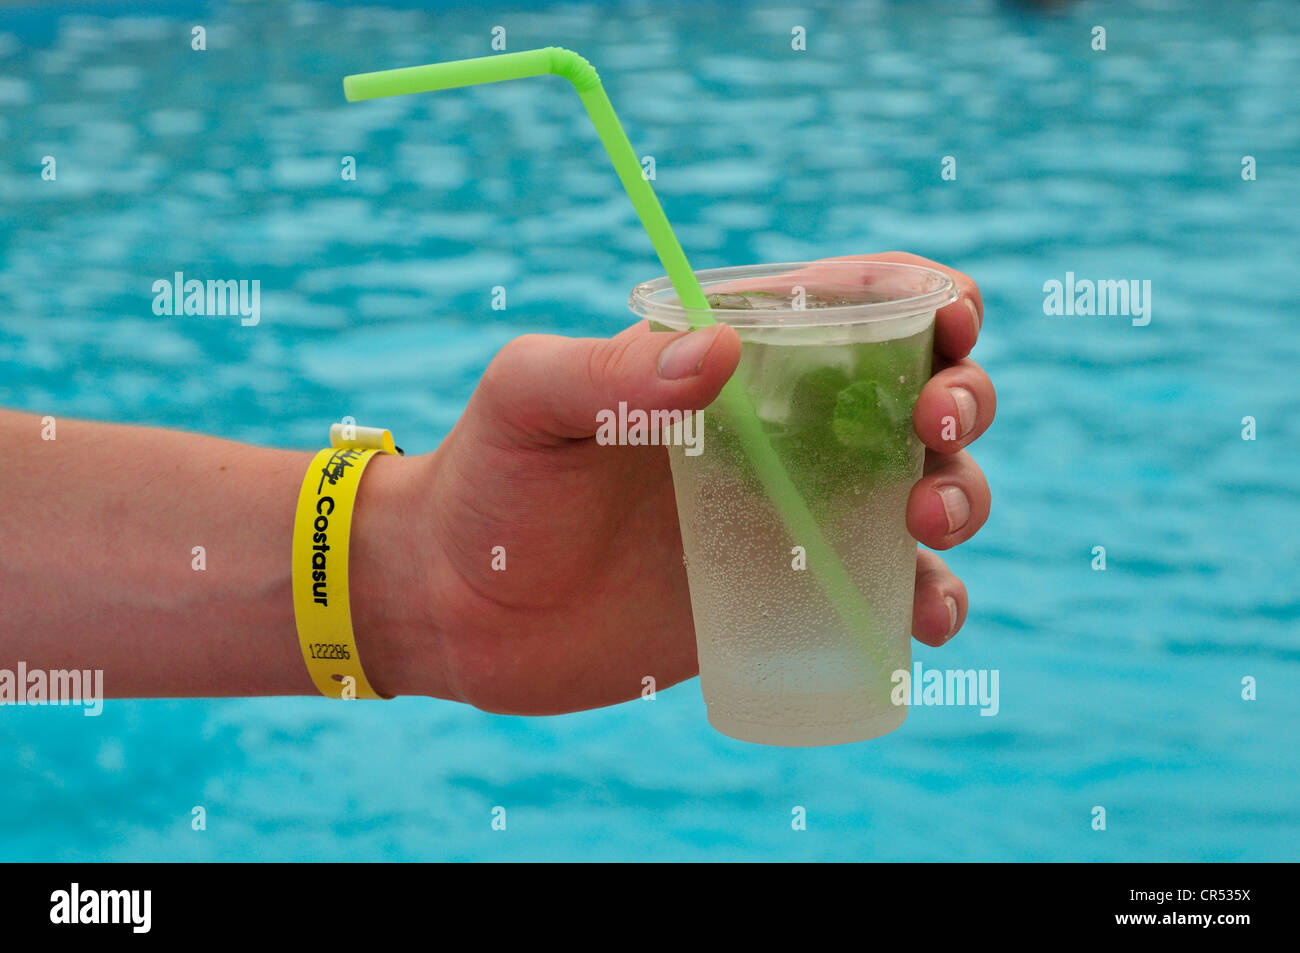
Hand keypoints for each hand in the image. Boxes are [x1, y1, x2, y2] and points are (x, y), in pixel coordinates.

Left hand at [369, 253, 992, 714]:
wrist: (463, 611)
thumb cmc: (488, 482)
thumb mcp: (526, 403)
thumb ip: (607, 371)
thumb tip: (719, 349)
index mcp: (736, 355)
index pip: (863, 304)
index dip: (932, 303)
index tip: (949, 328)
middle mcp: (783, 428)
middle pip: (920, 395)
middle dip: (963, 399)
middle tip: (935, 428)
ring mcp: (794, 515)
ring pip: (926, 491)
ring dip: (961, 496)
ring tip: (924, 522)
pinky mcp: (788, 596)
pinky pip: (887, 593)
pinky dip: (929, 601)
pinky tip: (921, 616)